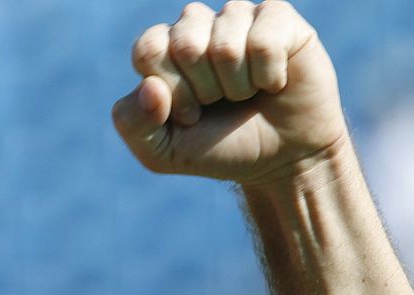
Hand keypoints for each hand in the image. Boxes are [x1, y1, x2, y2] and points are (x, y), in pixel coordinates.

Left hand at [113, 1, 346, 184]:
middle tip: (219, 102)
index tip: (188, 114)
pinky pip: (263, 43)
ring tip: (246, 93)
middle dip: (203, 89)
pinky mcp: (277, 16)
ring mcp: (236, 16)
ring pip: (225, 46)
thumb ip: (133, 123)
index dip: (171, 90)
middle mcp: (196, 25)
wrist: (280, 158)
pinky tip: (273, 82)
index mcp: (162, 48)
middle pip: (185, 44)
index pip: (149, 49)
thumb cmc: (217, 148)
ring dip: (237, 86)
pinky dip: (268, 76)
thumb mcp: (161, 152)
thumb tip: (150, 86)